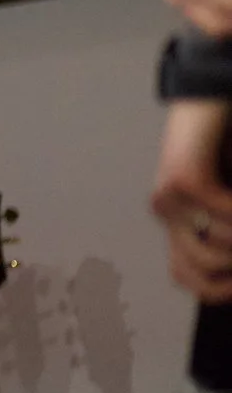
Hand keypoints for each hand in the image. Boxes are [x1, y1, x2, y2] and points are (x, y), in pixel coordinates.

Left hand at [152, 98, 231, 302]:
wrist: (207, 102)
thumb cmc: (225, 149)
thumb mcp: (226, 199)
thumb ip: (223, 231)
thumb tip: (227, 271)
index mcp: (175, 220)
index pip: (185, 277)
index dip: (218, 290)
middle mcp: (166, 211)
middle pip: (205, 265)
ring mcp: (170, 195)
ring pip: (219, 243)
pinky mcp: (184, 178)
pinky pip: (226, 212)